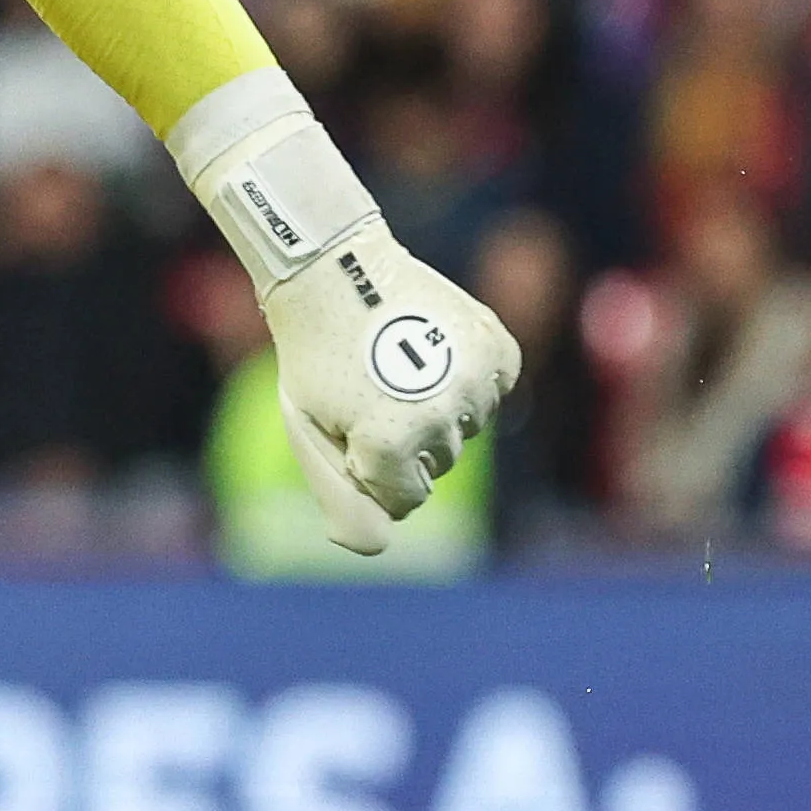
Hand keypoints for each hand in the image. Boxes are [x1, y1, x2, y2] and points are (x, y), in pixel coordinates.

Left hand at [172, 71, 520, 556]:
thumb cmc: (314, 355)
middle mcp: (444, 417)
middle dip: (402, 440)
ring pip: (465, 430)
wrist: (337, 266)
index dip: (368, 466)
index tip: (346, 421)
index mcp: (391, 442)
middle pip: (436, 466)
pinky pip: (492, 393)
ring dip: (434, 410)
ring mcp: (478, 381)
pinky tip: (430, 350)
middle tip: (367, 386)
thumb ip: (341, 496)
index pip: (404, 502)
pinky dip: (466, 381)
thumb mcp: (310, 430)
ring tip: (395, 363)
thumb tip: (375, 544)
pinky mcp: (500, 351)